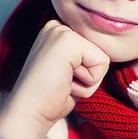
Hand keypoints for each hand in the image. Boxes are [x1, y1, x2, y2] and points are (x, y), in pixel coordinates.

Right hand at [0, 20, 109, 138]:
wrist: (29, 113)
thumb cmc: (51, 98)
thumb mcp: (71, 71)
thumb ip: (86, 58)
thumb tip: (108, 55)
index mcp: (57, 31)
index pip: (95, 48)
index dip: (87, 71)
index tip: (62, 78)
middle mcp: (58, 25)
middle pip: (101, 52)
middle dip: (89, 75)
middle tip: (63, 82)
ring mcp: (62, 31)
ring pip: (102, 58)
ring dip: (88, 80)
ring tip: (63, 82)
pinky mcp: (68, 41)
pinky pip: (101, 63)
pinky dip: (88, 82)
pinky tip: (65, 83)